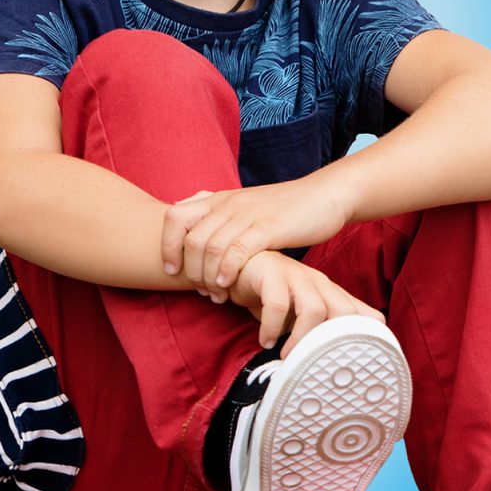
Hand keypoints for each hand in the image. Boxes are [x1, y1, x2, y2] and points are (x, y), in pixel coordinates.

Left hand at [161, 175, 352, 297]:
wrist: (323, 196)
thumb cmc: (285, 208)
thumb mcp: (246, 207)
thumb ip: (223, 219)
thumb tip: (200, 238)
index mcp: (220, 199)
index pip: (174, 216)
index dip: (166, 244)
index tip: (172, 269)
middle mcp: (228, 204)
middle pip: (190, 239)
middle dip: (188, 271)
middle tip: (199, 290)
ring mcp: (247, 215)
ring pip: (210, 248)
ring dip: (207, 278)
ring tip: (215, 295)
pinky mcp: (267, 228)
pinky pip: (237, 251)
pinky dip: (227, 271)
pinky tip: (228, 285)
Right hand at [227, 251, 384, 357]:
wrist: (241, 266)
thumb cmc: (274, 295)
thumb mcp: (301, 314)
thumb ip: (319, 331)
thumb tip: (335, 364)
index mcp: (332, 294)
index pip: (365, 315)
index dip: (368, 339)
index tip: (355, 368)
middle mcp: (319, 283)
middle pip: (344, 311)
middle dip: (332, 342)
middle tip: (313, 364)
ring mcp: (297, 275)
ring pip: (314, 308)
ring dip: (300, 338)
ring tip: (285, 355)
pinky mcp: (271, 273)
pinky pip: (277, 304)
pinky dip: (271, 327)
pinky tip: (265, 340)